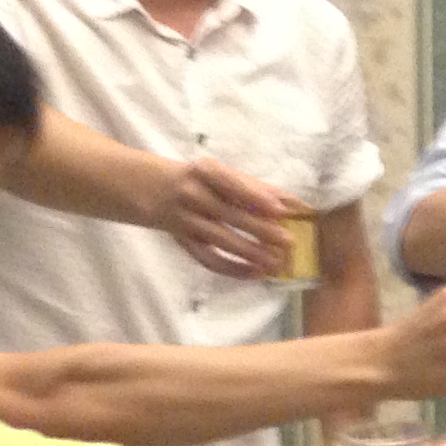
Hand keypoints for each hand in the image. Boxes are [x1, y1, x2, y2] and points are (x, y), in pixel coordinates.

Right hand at [161, 156, 298, 277]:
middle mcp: (193, 194)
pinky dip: (232, 268)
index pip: (231, 183)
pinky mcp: (184, 242)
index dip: (255, 196)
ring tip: (276, 262)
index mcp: (205, 171)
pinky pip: (208, 259)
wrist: (152, 189)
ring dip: (251, 252)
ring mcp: (186, 220)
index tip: (280, 210)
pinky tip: (255, 273)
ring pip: (220, 239)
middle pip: (229, 214)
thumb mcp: (220, 173)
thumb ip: (253, 186)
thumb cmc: (199, 179)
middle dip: (261, 229)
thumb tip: (293, 203)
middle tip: (288, 241)